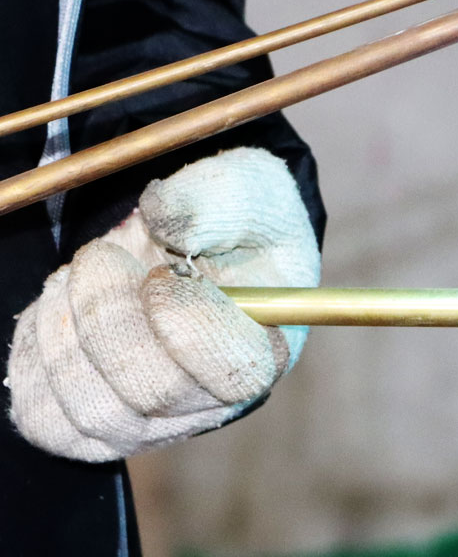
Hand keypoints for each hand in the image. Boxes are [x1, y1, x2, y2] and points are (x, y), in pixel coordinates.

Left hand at [6, 148, 319, 461]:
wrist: (186, 243)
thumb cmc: (231, 221)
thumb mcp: (246, 186)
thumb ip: (218, 198)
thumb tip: (163, 219)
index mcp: (264, 348)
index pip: (236, 375)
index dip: (191, 327)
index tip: (165, 271)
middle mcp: (209, 400)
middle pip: (151, 396)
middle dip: (112, 316)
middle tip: (103, 256)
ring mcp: (149, 423)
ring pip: (91, 410)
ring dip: (68, 328)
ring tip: (83, 273)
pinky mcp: (90, 427)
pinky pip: (43, 414)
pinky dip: (37, 353)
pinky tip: (62, 306)